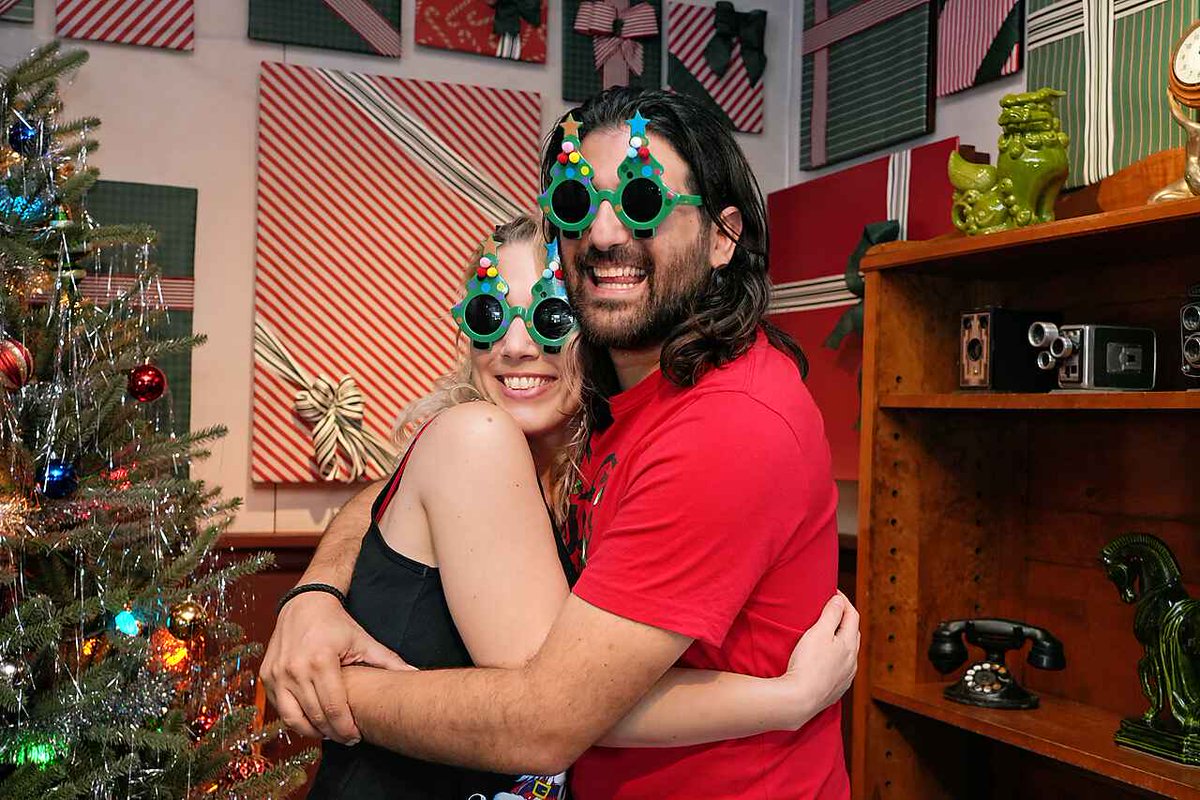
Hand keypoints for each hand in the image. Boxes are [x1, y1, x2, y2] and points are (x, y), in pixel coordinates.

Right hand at [260, 589, 411, 743]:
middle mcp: (295, 669)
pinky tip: (310, 721)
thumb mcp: (364, 640)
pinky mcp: (266, 676)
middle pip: (315, 717)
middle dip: (333, 733)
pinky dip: (294, 719)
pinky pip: (279, 708)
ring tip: (329, 733)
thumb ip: (389, 661)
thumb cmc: (336, 623)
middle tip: (346, 739)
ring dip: (312, 732)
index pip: (334, 708)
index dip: (346, 728)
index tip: (356, 737)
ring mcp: (277, 674)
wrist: (305, 604)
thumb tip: (416, 674)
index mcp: (320, 661)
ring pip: (293, 719)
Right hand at [779, 591, 859, 729]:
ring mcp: (846, 677)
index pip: (853, 616)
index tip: (833, 592)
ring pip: (848, 652)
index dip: (844, 601)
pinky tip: (827, 659)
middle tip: (831, 609)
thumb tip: (839, 600)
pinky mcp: (836, 689)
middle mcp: (852, 661)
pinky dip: (837, 657)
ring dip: (841, 639)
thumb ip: (831, 614)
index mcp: (849, 645)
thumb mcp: (818, 633)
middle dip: (845, 619)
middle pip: (853, 633)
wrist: (799, 700)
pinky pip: (841, 668)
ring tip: (828, 633)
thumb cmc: (808, 664)